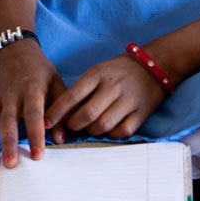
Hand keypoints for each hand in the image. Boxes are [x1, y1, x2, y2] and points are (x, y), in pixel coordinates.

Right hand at [0, 40, 65, 166]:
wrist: (17, 52)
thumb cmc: (40, 72)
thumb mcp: (56, 84)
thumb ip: (60, 111)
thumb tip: (61, 139)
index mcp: (32, 90)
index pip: (34, 114)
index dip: (36, 135)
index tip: (37, 155)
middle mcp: (10, 95)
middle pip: (7, 121)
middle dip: (7, 143)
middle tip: (9, 164)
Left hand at [46, 53, 169, 142]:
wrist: (154, 66)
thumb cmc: (118, 71)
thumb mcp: (97, 72)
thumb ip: (81, 91)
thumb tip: (60, 115)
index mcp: (98, 74)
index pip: (73, 95)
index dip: (57, 112)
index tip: (45, 123)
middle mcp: (113, 87)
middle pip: (87, 114)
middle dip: (74, 125)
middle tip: (71, 127)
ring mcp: (129, 100)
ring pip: (103, 126)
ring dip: (91, 131)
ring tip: (89, 127)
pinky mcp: (142, 113)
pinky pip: (121, 132)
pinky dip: (111, 135)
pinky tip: (108, 129)